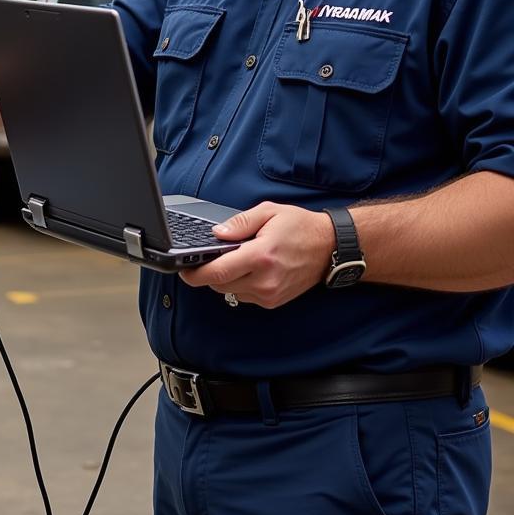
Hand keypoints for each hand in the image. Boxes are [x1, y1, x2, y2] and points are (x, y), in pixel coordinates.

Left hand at [178, 202, 335, 308]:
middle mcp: (264, 280)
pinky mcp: (273, 302)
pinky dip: (239, 285)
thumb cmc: (300, 227)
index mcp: (260, 257)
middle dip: (210, 272)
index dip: (195, 274)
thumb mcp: (268, 212)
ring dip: (225, 279)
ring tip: (237, 260)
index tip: (184, 270)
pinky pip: (243, 296)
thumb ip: (238, 224)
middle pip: (219, 285)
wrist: (330, 248)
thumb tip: (216, 234)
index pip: (217, 273)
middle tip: (212, 256)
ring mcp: (269, 295)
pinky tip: (250, 270)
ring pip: (230, 292)